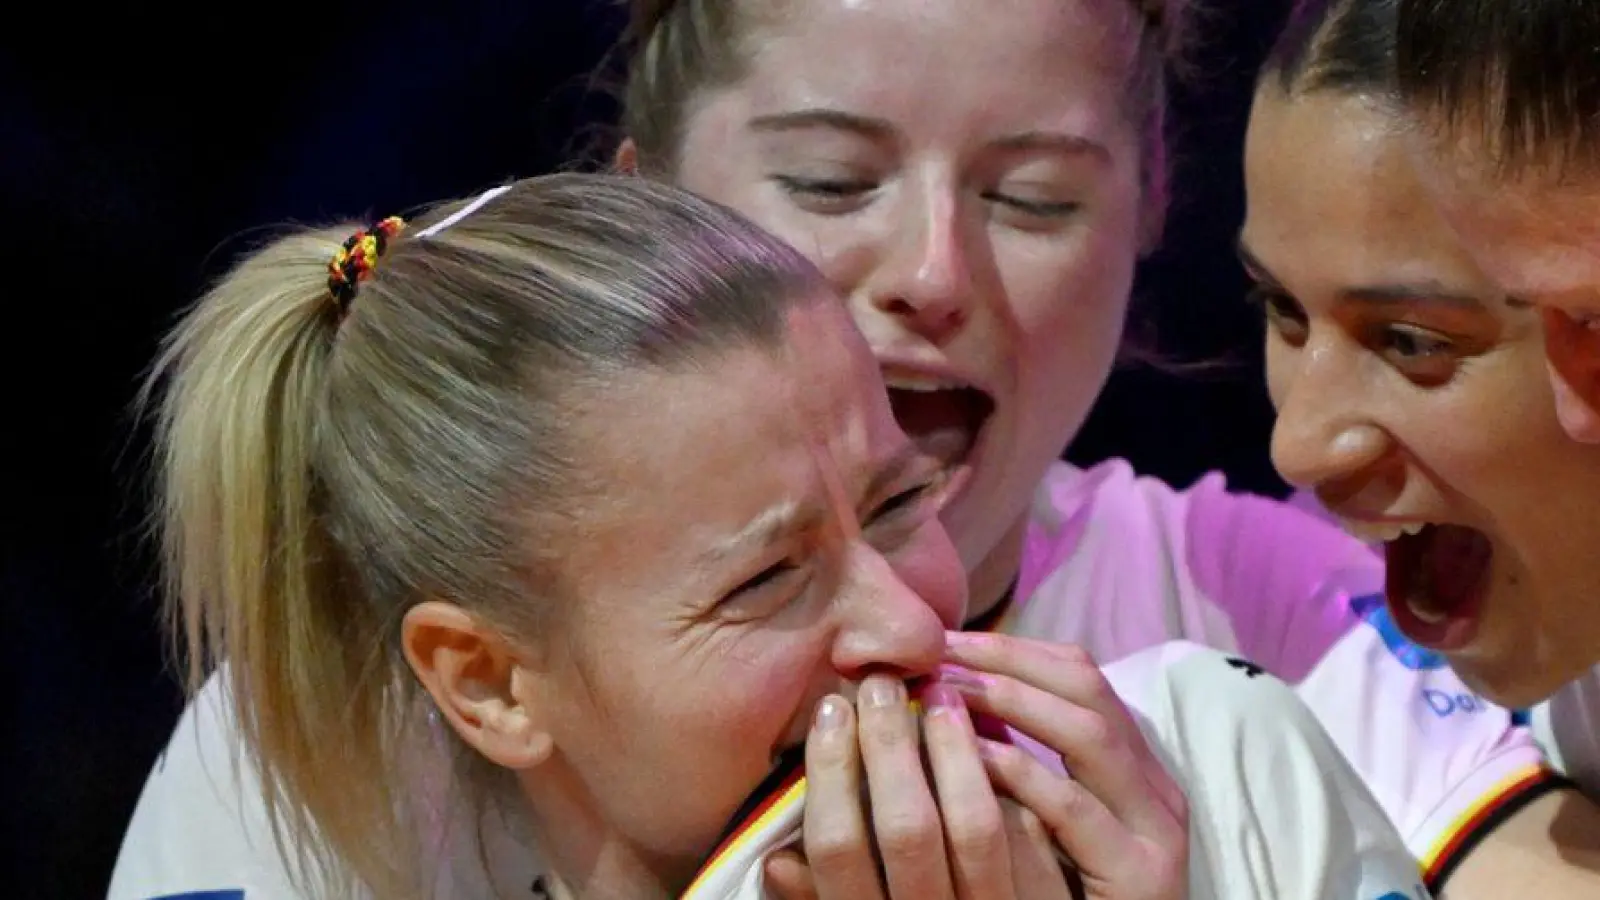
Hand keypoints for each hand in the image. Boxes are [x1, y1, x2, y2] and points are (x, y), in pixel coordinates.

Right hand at [764, 674, 1075, 899]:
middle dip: (893, 746)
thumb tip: (775, 860)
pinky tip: (999, 735)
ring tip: (942, 694)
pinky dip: (1014, 784)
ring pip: (978, 829)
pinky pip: (1035, 841)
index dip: (832, 774)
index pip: (838, 848)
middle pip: (908, 829)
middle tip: (884, 683)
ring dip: (957, 753)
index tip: (832, 710)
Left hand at [942, 633, 1187, 899]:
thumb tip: (939, 703)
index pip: (1079, 674)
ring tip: (943, 691)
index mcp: (1132, 764)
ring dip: (1009, 700)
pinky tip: (968, 758)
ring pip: (1088, 731)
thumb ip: (1007, 764)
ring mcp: (1154, 827)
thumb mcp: (1036, 820)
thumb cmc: (1064, 897)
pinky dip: (1020, 773)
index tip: (943, 639)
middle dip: (1005, 660)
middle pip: (1086, 685)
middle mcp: (1153, 784)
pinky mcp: (1141, 873)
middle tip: (935, 652)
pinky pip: (1075, 808)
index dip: (1010, 648)